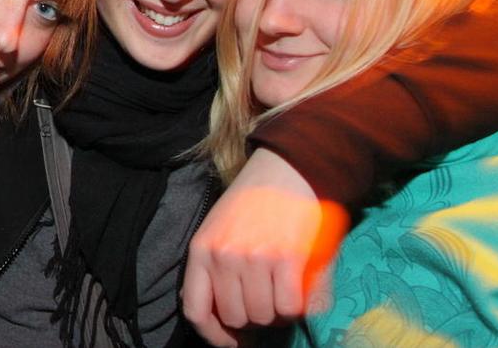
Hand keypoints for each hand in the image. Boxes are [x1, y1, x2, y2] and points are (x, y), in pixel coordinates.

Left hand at [183, 148, 347, 345]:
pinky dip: (300, 306)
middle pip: (238, 318)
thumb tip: (213, 312)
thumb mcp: (218, 229)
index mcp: (202, 250)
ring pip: (266, 316)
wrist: (287, 167)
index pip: (195, 312)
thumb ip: (211, 268)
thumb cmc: (254, 202)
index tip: (233, 340)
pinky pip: (292, 307)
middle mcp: (224, 257)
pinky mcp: (287, 258)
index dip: (215, 335)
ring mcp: (255, 258)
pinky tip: (301, 286)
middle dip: (256, 317)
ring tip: (286, 288)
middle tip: (269, 298)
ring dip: (280, 311)